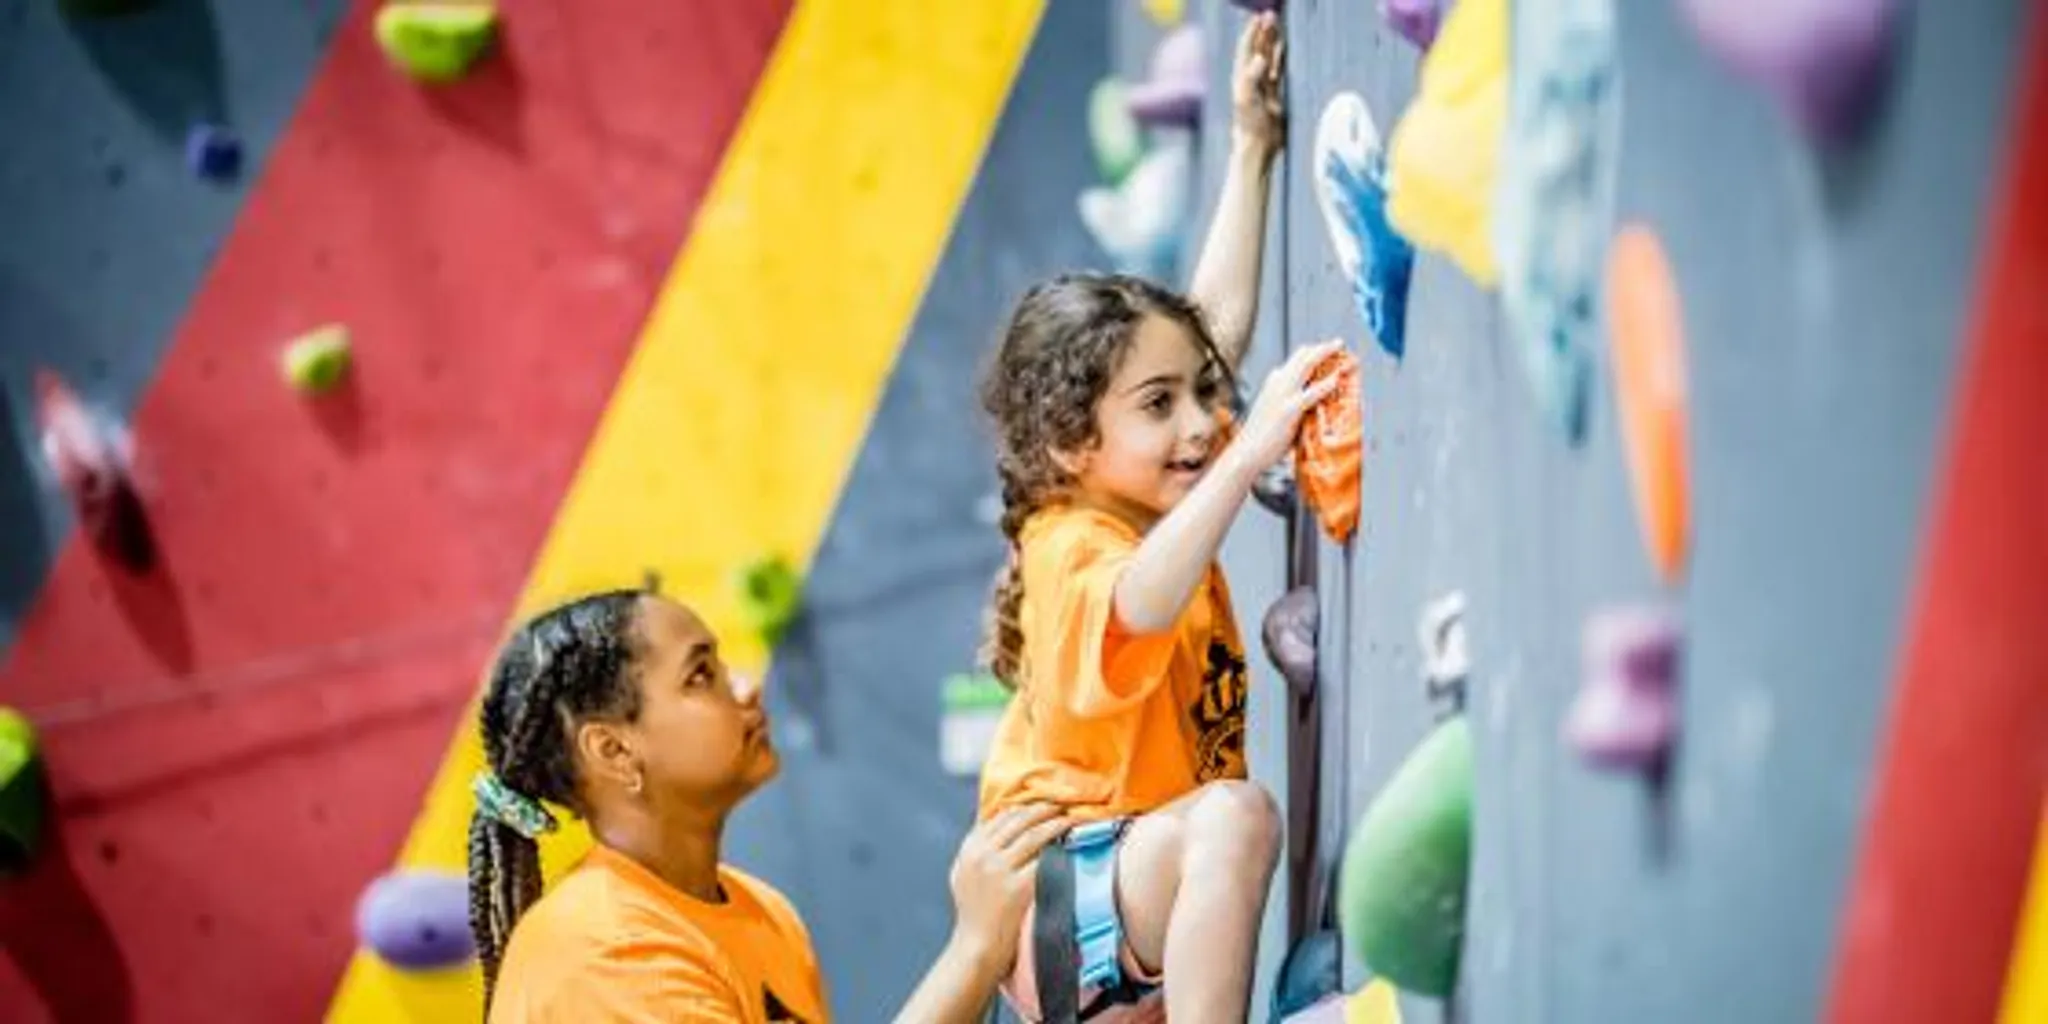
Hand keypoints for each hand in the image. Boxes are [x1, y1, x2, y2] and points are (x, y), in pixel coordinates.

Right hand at [947, 804, 1069, 966]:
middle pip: (1019, 820)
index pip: (1000, 816)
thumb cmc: (975, 912)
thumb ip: (979, 847)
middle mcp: (983, 856)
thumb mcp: (964, 873)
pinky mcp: (1018, 888)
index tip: (1042, 803)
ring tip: (1070, 818)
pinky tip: (1069, 844)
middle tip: (1062, 805)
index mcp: (970, 850)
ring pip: (1034, 835)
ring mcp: (999, 871)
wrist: (977, 947)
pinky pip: (1044, 860)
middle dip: (1043, 809)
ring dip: (1055, 822)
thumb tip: (1000, 818)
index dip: (1024, 806)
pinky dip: (1058, 848)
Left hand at [1231, 12, 1284, 155]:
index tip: (1258, 18)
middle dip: (1263, 32)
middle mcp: (1251, 80)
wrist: (1258, 146)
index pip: (1246, 50)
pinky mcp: (1274, 95)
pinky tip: (1284, 47)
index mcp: (1242, 78)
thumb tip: (1259, 58)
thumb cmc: (1249, 124)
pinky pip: (1278, 70)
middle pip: (1257, 50)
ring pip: (1268, 58)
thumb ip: (1252, 77)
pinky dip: (1280, 57)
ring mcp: (1262, 87)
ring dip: (1272, 42)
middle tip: (1270, 15)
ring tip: (1277, 25)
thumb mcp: (1247, 99)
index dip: (1251, 33)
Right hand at [1231, 340, 1346, 472]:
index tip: (1327, 350)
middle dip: (1322, 348)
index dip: (1312, 353)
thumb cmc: (1262, 439)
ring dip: (1325, 355)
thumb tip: (1311, 408)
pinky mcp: (1289, 410)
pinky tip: (1337, 379)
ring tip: (1341, 350)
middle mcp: (1277, 383)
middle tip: (1339, 343)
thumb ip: (1290, 405)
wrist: (1246, 453)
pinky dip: (1326, 384)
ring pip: (1307, 365)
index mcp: (1273, 383)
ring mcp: (1283, 395)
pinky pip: (1311, 393)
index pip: (1295, 361)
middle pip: (1302, 356)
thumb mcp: (1274, 414)